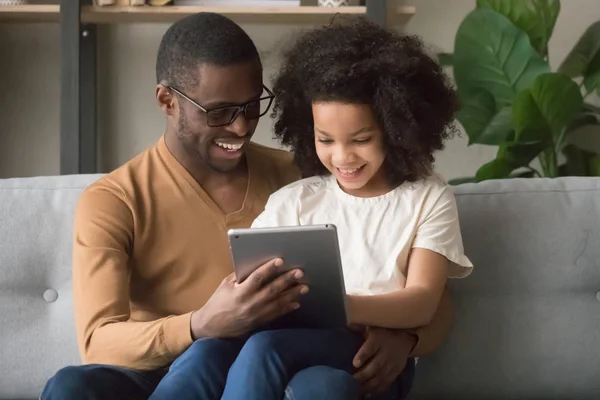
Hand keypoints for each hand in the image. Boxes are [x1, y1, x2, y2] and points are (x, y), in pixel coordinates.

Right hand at [190, 258, 307, 338]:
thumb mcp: (225, 285)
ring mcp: (256, 314)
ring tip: (304, 287)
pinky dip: (287, 308)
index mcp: (239, 292)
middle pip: (271, 290)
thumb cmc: (218, 302)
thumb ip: (240, 275)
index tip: (280, 261)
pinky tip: (297, 302)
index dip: (269, 269)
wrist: (212, 327)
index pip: (256, 278)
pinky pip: (276, 314)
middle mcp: (249, 304)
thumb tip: (256, 264)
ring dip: (292, 294)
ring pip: (277, 303)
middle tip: (300, 272)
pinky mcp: (259, 322)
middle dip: (287, 280)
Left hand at [352, 327, 416, 395]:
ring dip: (369, 385)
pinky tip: (369, 394)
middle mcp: (386, 352)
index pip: (370, 348)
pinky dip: (378, 389)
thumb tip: (348, 326)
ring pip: (380, 376)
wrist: (405, 337)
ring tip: (358, 390)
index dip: (363, 355)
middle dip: (363, 376)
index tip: (355, 364)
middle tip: (351, 382)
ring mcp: (392, 363)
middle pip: (375, 366)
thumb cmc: (383, 332)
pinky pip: (387, 382)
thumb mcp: (372, 326)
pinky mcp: (396, 371)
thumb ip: (360, 327)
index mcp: (378, 340)